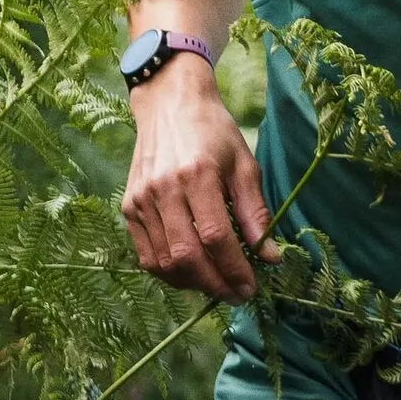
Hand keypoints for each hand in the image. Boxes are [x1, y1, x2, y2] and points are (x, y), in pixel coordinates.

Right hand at [121, 55, 276, 300]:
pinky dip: (168, 272)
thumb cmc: (213, 132)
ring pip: (163, 262)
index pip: (216, 237)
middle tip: (236, 294)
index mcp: (198, 175)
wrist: (170, 104)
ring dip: (192, 283)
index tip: (251, 287)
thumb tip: (271, 257)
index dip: (235, 269)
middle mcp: (164, 189)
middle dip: (215, 283)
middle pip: (187, 255)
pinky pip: (146, 255)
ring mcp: (141, 200)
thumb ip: (256, 213)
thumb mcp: (244, 165)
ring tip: (216, 285)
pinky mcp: (128, 207)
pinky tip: (190, 273)